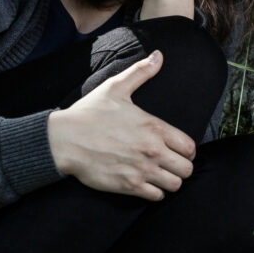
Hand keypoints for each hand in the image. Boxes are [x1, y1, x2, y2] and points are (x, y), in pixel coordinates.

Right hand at [47, 51, 194, 199]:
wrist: (64, 139)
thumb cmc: (89, 113)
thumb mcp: (115, 88)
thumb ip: (141, 72)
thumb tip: (158, 55)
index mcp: (154, 127)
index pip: (189, 147)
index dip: (186, 150)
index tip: (175, 149)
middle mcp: (152, 151)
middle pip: (187, 169)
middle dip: (180, 166)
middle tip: (167, 163)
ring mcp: (141, 170)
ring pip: (175, 185)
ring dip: (168, 180)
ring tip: (157, 174)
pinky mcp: (128, 186)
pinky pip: (156, 196)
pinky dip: (153, 191)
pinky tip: (143, 182)